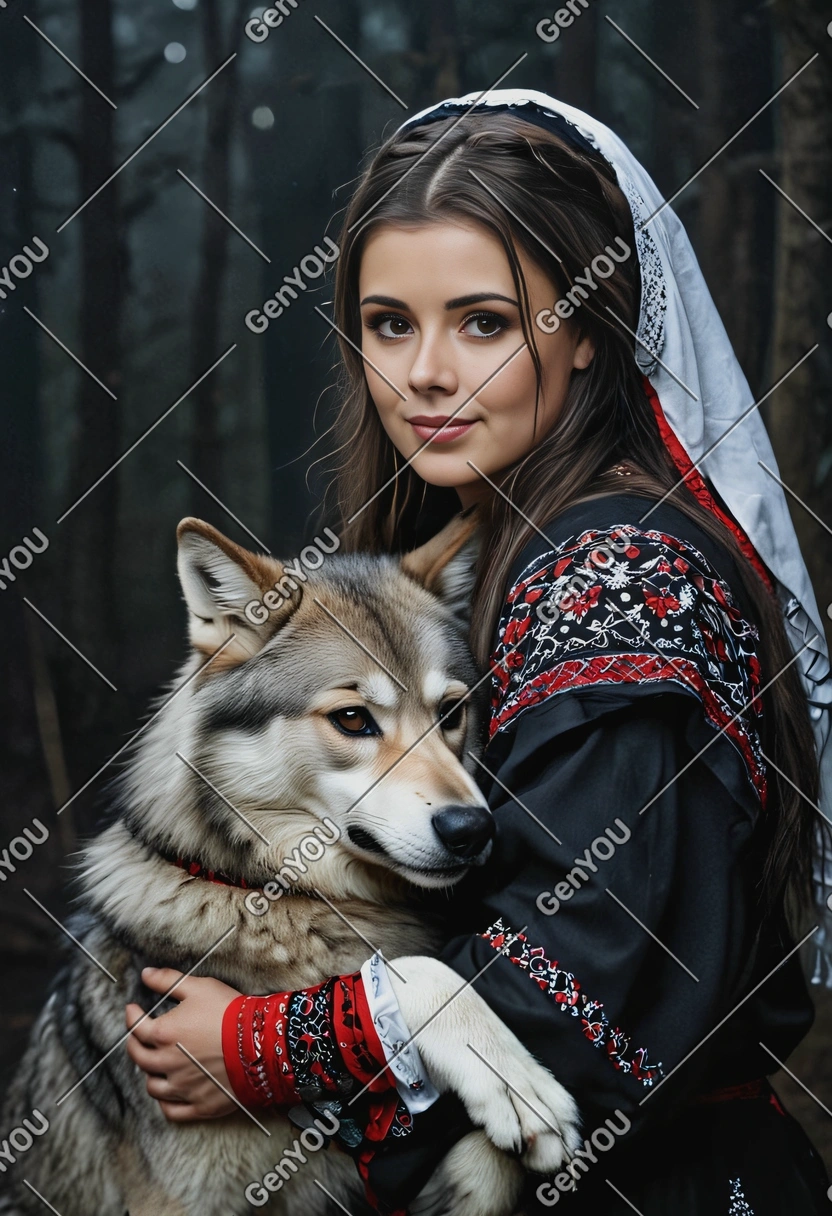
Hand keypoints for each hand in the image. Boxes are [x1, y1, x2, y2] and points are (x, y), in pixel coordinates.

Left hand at [125, 966, 241, 1121]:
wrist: (261, 1042)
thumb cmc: (229, 1013)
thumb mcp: (199, 987)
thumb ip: (168, 980)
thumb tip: (146, 974)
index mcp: (163, 1034)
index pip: (136, 1027)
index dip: (132, 1016)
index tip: (133, 1010)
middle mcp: (167, 1064)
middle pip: (139, 1058)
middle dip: (134, 1044)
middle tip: (138, 1037)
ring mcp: (183, 1087)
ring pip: (153, 1087)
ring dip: (150, 1075)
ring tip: (155, 1066)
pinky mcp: (199, 1104)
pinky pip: (172, 1111)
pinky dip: (166, 1103)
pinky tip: (169, 1093)